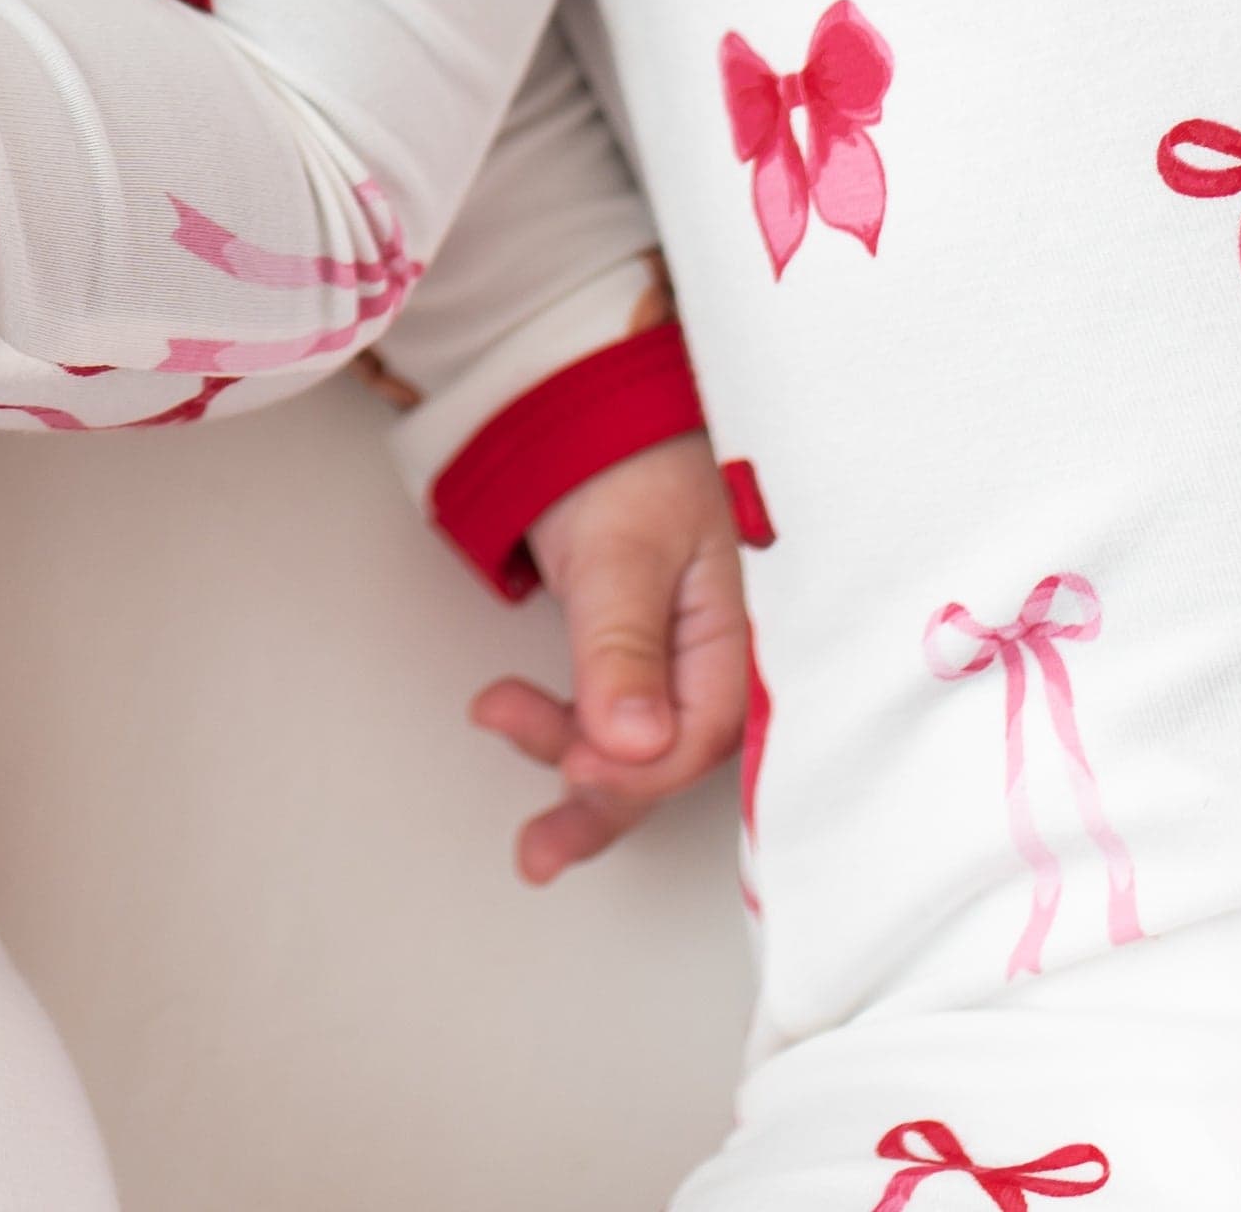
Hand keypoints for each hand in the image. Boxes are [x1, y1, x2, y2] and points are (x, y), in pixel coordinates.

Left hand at [470, 434, 751, 884]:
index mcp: (743, 633)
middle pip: (671, 757)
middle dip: (601, 797)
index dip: (638, 768)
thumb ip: (625, 647)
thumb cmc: (626, 458)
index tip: (574, 763)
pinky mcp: (646, 649)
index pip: (702, 736)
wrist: (592, 394)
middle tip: (535, 847)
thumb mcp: (622, 550)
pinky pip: (617, 714)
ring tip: (497, 727)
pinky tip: (512, 719)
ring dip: (571, 762)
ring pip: (638, 744)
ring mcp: (683, 655)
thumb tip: (635, 746)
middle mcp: (722, 656)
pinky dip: (569, 728)